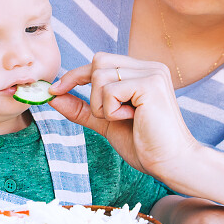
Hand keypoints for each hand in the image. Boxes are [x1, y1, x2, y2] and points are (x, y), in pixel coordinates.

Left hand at [49, 55, 201, 181]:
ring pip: (100, 75)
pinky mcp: (151, 84)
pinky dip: (111, 110)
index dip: (75, 75)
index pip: (100, 61)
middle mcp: (149, 66)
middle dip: (91, 92)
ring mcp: (151, 73)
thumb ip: (82, 108)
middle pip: (97, 61)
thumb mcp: (106, 122)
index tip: (55, 90)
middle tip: (105, 115)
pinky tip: (132, 119)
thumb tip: (53, 97)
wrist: (170, 163)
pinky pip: (110, 90)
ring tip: (124, 118)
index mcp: (142, 71)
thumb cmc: (144, 144)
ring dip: (101, 104)